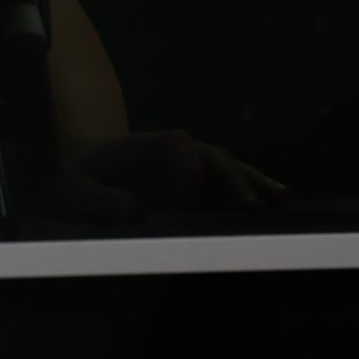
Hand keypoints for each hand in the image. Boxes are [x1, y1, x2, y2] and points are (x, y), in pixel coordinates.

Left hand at [48, 129, 289, 220]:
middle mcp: (178, 149)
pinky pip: (230, 181)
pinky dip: (252, 188)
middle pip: (212, 158)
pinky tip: (276, 200)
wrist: (88, 168)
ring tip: (281, 198)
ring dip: (254, 182)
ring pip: (228, 168)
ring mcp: (192, 162)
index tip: (194, 199)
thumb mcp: (77, 192)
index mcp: (148, 147)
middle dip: (233, 180)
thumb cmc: (82, 180)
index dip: (191, 174)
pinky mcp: (201, 178)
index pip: (180, 153)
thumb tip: (134, 212)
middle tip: (252, 207)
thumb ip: (98, 201)